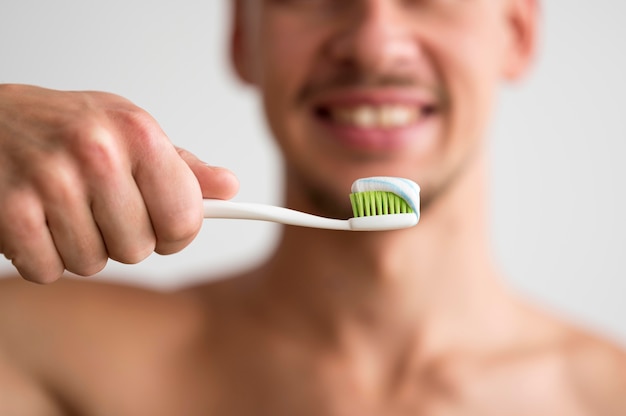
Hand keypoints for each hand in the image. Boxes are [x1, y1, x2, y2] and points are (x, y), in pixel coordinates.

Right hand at [0, 84, 237, 282]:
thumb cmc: (65, 127)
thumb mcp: (129, 131)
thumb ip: (181, 167)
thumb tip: (228, 187)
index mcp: (139, 134)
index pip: (185, 220)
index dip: (174, 234)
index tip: (161, 225)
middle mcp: (98, 153)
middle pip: (139, 249)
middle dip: (121, 239)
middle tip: (98, 209)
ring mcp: (51, 181)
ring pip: (92, 264)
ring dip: (79, 247)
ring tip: (62, 209)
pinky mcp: (11, 211)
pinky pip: (48, 270)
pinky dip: (41, 256)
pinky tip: (35, 220)